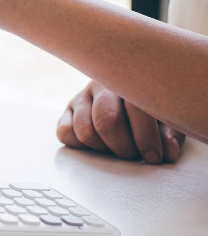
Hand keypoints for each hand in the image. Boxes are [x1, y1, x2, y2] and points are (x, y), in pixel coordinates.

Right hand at [57, 81, 184, 163]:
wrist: (129, 91)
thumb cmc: (151, 107)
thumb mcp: (168, 117)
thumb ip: (170, 134)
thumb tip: (167, 151)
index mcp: (130, 80)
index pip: (135, 108)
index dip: (146, 137)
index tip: (154, 155)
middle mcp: (102, 85)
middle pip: (107, 122)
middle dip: (123, 146)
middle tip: (134, 154)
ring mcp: (82, 96)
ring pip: (85, 131)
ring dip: (103, 149)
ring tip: (117, 149)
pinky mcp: (67, 109)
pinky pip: (65, 132)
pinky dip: (80, 145)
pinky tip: (97, 144)